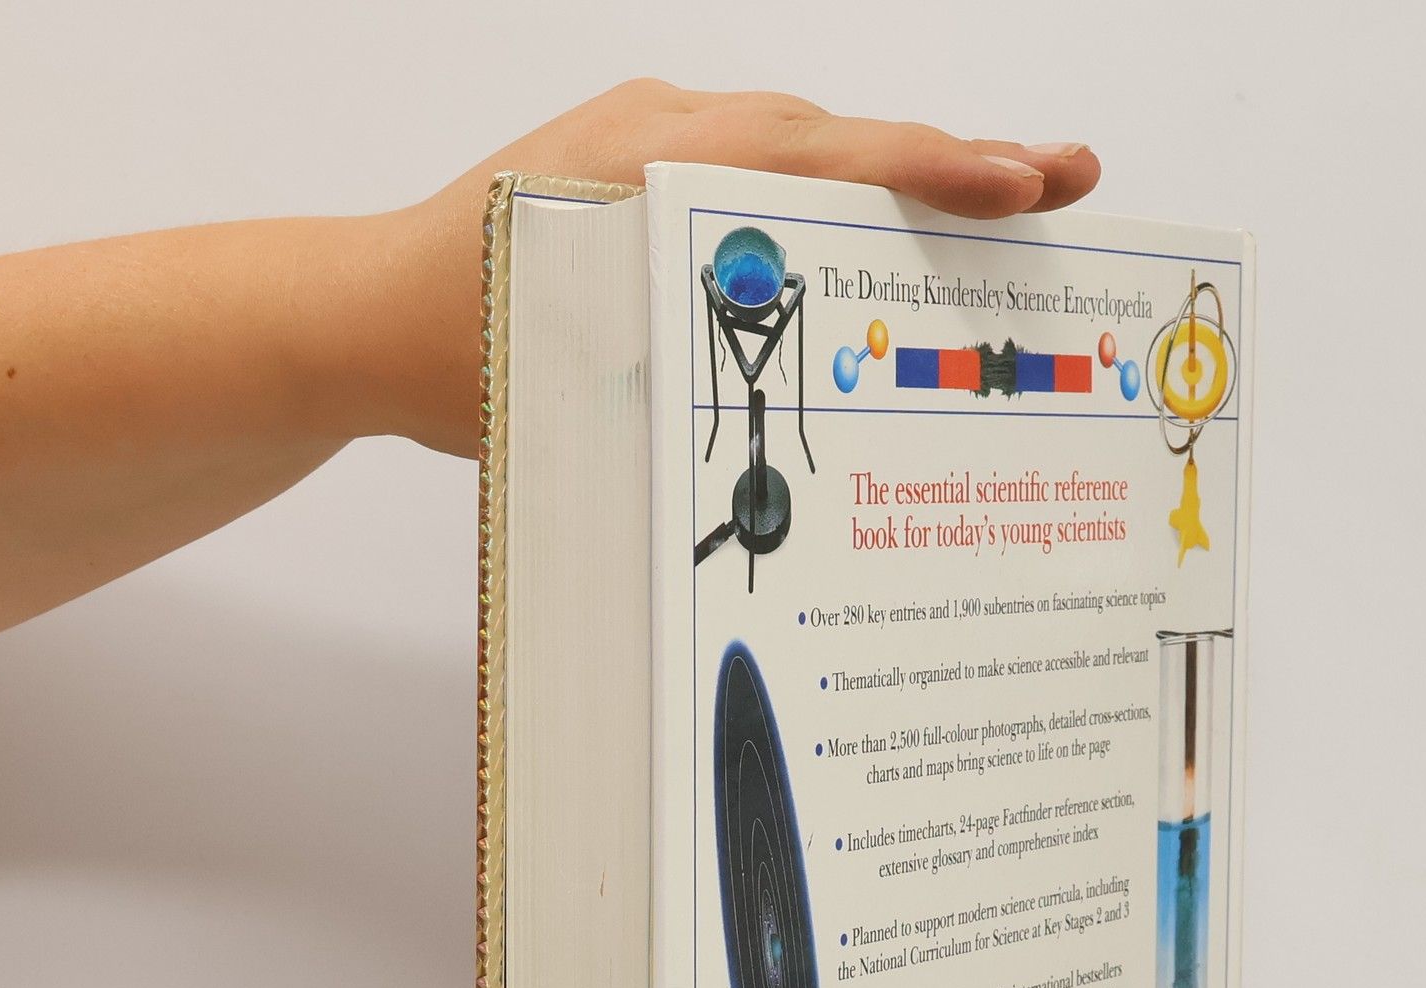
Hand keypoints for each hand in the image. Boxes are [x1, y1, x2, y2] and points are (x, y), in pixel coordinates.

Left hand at [373, 81, 1100, 454]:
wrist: (358, 316)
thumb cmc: (454, 355)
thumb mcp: (574, 378)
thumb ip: (682, 375)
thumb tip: (800, 416)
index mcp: (653, 166)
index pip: (820, 158)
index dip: (929, 174)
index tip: (1018, 184)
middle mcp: (667, 133)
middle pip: (841, 140)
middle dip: (959, 162)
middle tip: (1066, 179)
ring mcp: (659, 142)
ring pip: (813, 152)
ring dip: (907, 178)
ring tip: (1011, 201)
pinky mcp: (650, 170)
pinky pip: (767, 174)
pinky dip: (839, 197)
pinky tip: (891, 231)